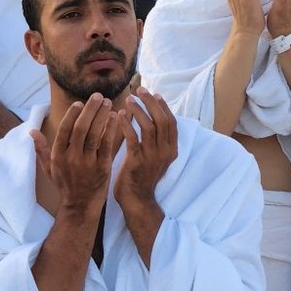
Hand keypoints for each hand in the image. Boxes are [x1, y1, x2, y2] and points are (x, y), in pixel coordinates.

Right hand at [33, 94, 117, 213]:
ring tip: (108, 103)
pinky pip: (107, 145)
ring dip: (102, 116)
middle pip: (81, 128)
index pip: (65, 130)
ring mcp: (87, 163)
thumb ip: (41, 149)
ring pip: (95, 134)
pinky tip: (115, 118)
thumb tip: (31, 132)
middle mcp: (72, 158)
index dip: (72, 115)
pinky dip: (111, 130)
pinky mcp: (102, 168)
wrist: (80, 205)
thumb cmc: (65, 184)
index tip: (79, 103)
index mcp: (58, 156)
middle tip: (98, 96)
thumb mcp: (49, 168)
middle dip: (90, 110)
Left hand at [113, 88, 177, 208]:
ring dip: (138, 111)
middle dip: (151, 103)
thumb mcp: (156, 157)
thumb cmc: (143, 176)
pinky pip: (133, 138)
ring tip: (128, 100)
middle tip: (139, 90)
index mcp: (172, 150)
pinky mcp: (138, 162)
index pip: (171, 122)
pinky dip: (126, 125)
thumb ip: (156, 139)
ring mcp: (153, 157)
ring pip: (149, 127)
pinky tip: (119, 116)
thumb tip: (152, 116)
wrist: (137, 201)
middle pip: (162, 120)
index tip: (153, 94)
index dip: (163, 106)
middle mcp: (166, 152)